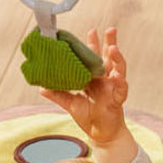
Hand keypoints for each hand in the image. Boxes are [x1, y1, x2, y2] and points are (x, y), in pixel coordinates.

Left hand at [40, 27, 128, 145]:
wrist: (99, 134)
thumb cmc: (88, 117)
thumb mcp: (70, 103)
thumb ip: (58, 94)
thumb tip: (41, 87)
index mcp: (93, 78)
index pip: (93, 58)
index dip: (92, 45)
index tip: (91, 31)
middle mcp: (105, 80)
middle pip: (108, 58)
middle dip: (110, 43)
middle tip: (110, 29)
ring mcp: (113, 88)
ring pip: (118, 69)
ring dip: (117, 58)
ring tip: (113, 47)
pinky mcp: (118, 98)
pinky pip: (121, 88)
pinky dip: (121, 82)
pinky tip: (119, 77)